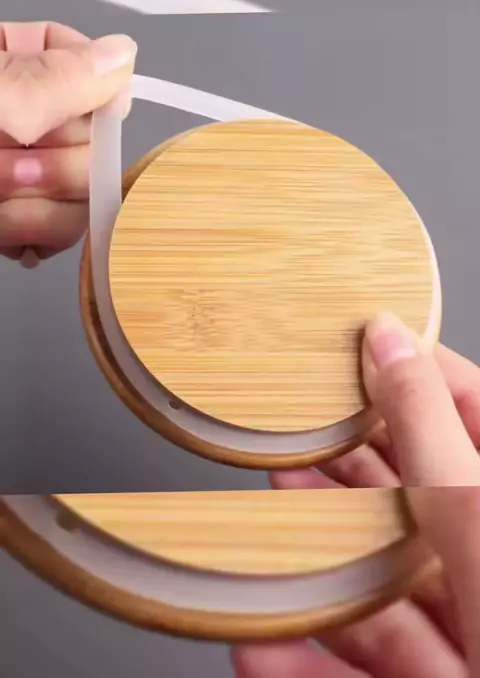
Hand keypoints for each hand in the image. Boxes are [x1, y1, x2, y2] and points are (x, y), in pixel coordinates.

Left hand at [0, 22, 136, 264]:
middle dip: (56, 164)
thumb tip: (123, 56)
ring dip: (39, 205)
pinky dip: (29, 234)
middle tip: (4, 163)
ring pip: (83, 192)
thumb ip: (52, 81)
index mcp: (10, 63)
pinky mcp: (17, 217)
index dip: (95, 94)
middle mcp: (23, 113)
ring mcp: (23, 168)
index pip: (83, 59)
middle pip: (94, 137)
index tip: (78, 115)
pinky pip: (58, 231)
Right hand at [233, 314, 479, 677]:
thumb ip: (427, 429)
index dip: (409, 370)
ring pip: (384, 583)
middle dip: (344, 468)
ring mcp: (473, 631)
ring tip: (262, 526)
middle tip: (287, 439)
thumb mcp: (479, 512)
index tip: (349, 343)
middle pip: (413, 495)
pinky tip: (261, 648)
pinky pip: (367, 667)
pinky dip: (309, 663)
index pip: (467, 405)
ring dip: (315, 561)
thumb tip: (388, 340)